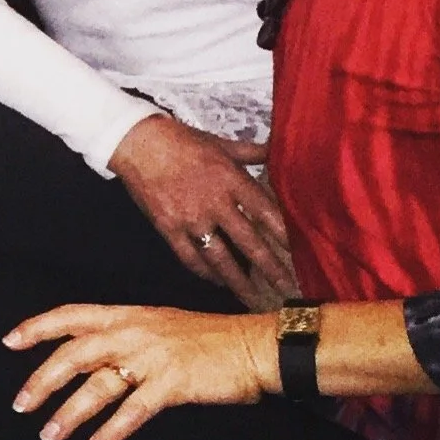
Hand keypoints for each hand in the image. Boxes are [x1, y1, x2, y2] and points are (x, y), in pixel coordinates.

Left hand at [4, 302, 276, 439]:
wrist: (254, 345)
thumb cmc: (207, 339)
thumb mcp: (158, 325)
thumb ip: (123, 337)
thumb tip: (89, 358)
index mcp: (126, 315)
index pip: (70, 315)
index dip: (38, 327)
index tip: (10, 342)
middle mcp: (132, 332)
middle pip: (73, 354)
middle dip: (42, 380)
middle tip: (21, 405)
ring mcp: (152, 357)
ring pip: (97, 386)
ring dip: (70, 413)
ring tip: (50, 434)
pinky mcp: (172, 383)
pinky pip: (133, 410)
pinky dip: (112, 430)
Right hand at [108, 114, 293, 301]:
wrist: (136, 143)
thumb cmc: (182, 140)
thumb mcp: (220, 144)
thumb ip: (252, 152)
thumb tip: (279, 148)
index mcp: (232, 180)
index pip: (267, 214)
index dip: (285, 236)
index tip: (302, 254)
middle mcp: (215, 203)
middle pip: (250, 243)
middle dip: (271, 268)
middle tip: (287, 289)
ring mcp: (191, 219)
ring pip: (221, 258)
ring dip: (239, 281)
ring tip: (254, 298)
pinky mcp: (168, 228)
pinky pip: (190, 257)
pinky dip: (204, 272)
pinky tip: (217, 281)